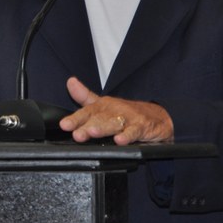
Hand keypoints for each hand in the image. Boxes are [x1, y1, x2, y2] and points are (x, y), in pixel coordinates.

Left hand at [59, 77, 173, 144]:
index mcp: (103, 107)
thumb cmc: (127, 112)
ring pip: (114, 124)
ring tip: (93, 132)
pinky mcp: (142, 126)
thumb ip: (85, 96)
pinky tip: (120, 141)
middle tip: (77, 134)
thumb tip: (70, 82)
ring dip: (104, 128)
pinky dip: (128, 135)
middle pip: (99, 119)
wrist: (158, 116)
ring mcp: (129, 118)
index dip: (75, 119)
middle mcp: (114, 110)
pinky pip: (135, 131)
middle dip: (87, 126)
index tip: (65, 125)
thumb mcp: (105, 104)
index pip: (86, 112)